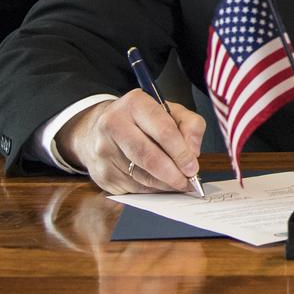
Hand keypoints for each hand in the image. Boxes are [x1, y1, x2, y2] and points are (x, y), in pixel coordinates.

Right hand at [59, 92, 205, 194]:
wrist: (103, 128)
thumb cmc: (144, 120)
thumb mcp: (172, 111)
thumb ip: (191, 125)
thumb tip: (193, 152)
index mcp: (135, 104)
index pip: (163, 131)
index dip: (181, 153)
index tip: (193, 167)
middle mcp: (113, 124)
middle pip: (149, 156)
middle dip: (173, 173)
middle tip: (188, 182)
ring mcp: (103, 150)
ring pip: (141, 176)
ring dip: (164, 184)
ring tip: (178, 184)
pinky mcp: (101, 173)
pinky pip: (131, 187)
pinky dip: (150, 190)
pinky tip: (160, 185)